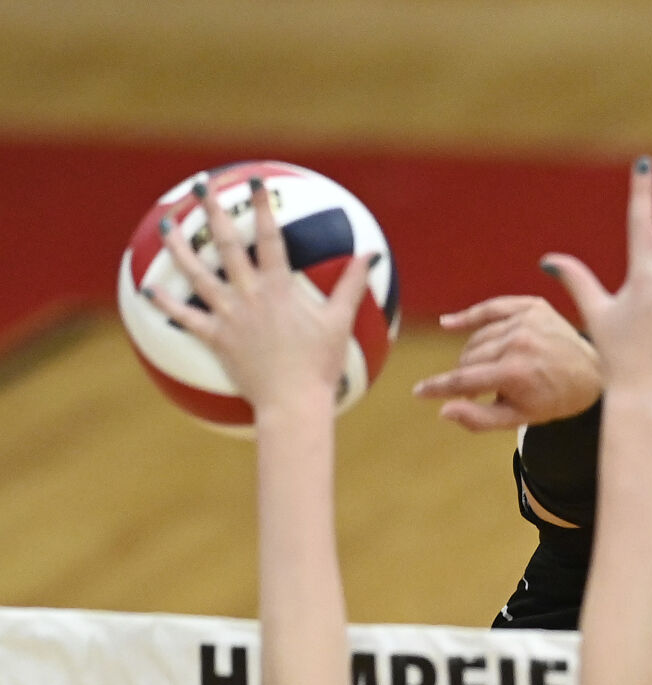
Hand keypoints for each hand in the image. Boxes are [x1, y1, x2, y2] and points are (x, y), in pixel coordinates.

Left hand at [146, 175, 371, 413]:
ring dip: (179, 246)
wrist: (292, 402)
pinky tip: (147, 289)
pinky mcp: (216, 338)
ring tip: (166, 221)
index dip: (262, 207)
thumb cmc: (320, 365)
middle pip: (226, 244)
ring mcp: (229, 316)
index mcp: (278, 288)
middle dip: (212, 210)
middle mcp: (249, 295)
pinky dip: (166, 304)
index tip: (256, 182)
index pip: (269, 237)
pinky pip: (186, 318)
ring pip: (197, 273)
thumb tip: (370, 254)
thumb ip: (352, 284)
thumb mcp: (340, 322)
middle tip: (201, 185)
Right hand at [412, 296, 603, 430]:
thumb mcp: (519, 418)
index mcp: (515, 372)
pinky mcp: (532, 306)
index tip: (418, 392)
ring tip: (491, 369)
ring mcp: (525, 320)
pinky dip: (470, 316)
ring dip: (475, 354)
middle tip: (477, 390)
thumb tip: (443, 410)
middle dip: (466, 375)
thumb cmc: (554, 400)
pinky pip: (491, 309)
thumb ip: (479, 418)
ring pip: (478, 337)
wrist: (593, 374)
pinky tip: (449, 323)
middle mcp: (518, 342)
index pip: (464, 379)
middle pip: (469, 357)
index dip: (438, 387)